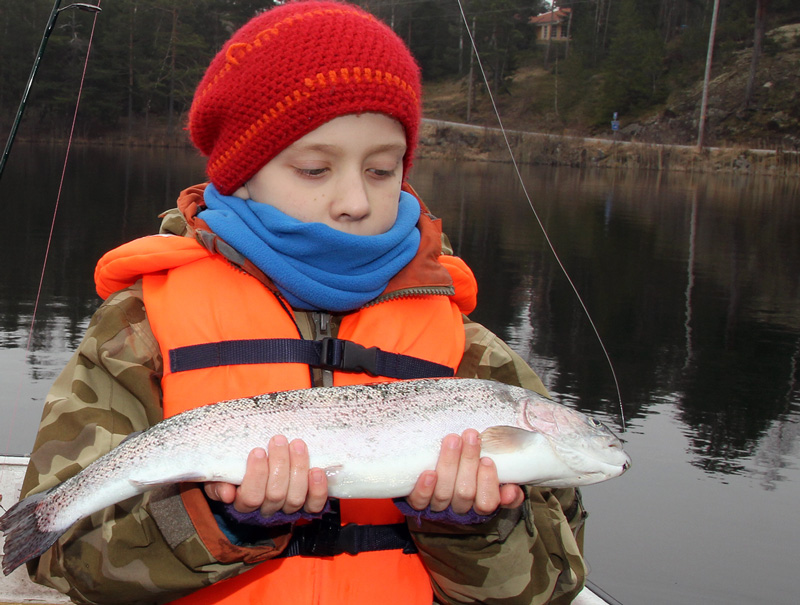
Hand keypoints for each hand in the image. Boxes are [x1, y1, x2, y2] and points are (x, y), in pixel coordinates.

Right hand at [204, 436, 327, 516]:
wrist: (257, 469)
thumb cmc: (235, 471)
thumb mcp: (219, 475)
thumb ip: (217, 483)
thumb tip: (227, 494)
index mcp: (243, 504)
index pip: (250, 497)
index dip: (256, 475)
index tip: (258, 450)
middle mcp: (267, 509)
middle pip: (275, 495)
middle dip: (279, 465)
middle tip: (278, 440)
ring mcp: (288, 508)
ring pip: (295, 498)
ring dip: (298, 469)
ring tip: (297, 445)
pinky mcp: (308, 505)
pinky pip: (315, 504)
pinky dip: (318, 489)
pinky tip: (317, 470)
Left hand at [405, 429, 524, 514]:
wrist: (435, 480)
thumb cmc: (471, 476)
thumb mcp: (494, 482)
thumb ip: (507, 489)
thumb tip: (513, 491)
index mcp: (479, 505)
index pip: (487, 503)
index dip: (488, 483)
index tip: (487, 460)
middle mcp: (458, 509)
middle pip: (465, 493)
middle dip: (468, 462)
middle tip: (471, 436)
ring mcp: (437, 507)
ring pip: (444, 493)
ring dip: (449, 464)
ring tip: (453, 439)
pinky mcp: (417, 503)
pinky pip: (419, 500)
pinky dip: (424, 488)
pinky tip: (428, 473)